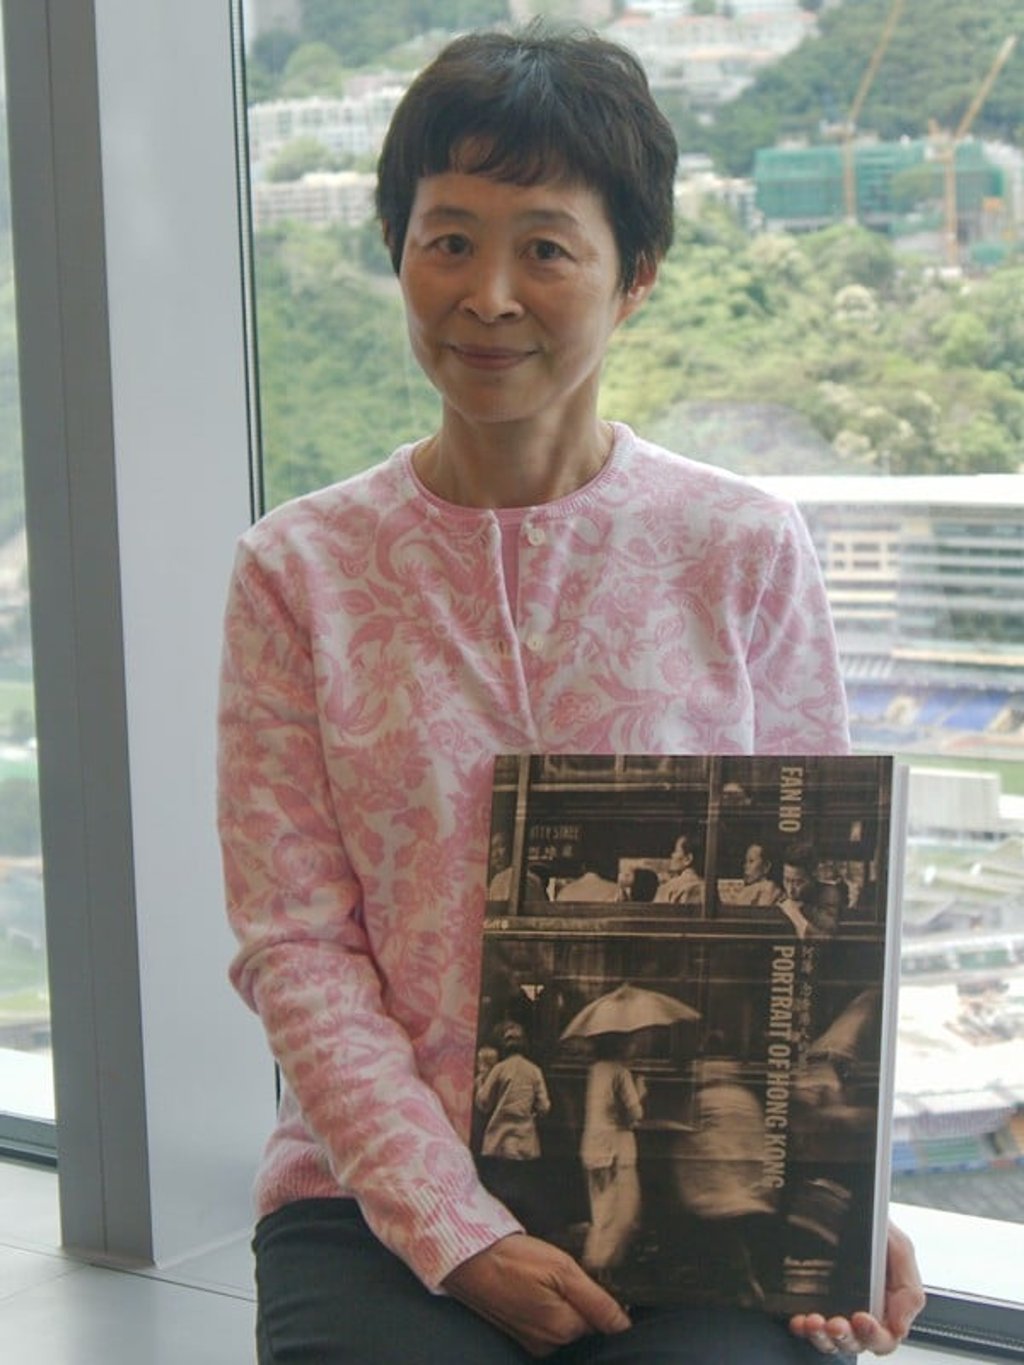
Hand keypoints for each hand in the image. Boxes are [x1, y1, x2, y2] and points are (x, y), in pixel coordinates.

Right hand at [442, 1232, 630, 1356]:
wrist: (466, 1257)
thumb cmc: (513, 1258)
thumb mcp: (561, 1269)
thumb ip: (596, 1301)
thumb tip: (624, 1325)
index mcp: (563, 1330)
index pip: (601, 1322)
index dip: (600, 1296)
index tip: (587, 1274)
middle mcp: (548, 1344)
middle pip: (582, 1323)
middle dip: (580, 1299)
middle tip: (563, 1270)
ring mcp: (530, 1341)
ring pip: (563, 1322)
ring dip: (562, 1301)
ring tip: (545, 1273)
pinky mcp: (517, 1332)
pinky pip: (545, 1322)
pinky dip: (546, 1304)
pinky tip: (534, 1283)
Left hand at [789, 1222, 924, 1355]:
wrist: (845, 1205)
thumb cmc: (875, 1230)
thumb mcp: (900, 1249)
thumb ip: (909, 1287)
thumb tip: (899, 1326)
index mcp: (887, 1309)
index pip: (885, 1337)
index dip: (874, 1335)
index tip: (862, 1318)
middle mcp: (861, 1316)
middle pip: (856, 1343)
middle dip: (845, 1336)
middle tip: (835, 1323)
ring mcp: (836, 1312)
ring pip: (831, 1340)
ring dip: (821, 1335)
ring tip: (814, 1321)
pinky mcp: (814, 1305)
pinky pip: (807, 1326)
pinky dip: (802, 1327)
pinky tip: (799, 1320)